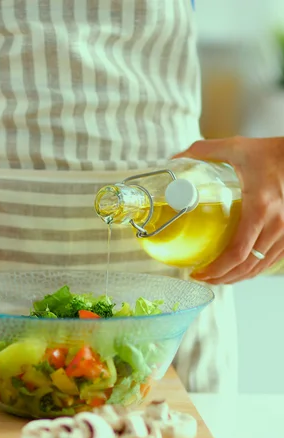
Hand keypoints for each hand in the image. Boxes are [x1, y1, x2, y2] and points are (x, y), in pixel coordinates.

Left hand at [174, 136, 283, 284]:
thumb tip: (176, 158)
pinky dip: (254, 269)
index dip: (216, 269)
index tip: (198, 272)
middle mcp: (277, 224)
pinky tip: (239, 269)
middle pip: (247, 266)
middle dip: (222, 278)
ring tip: (217, 277)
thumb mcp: (237, 147)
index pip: (237, 253)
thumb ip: (205, 151)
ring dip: (237, 277)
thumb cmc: (272, 152)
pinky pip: (272, 260)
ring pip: (260, 267)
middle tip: (202, 277)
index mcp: (260, 208)